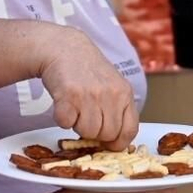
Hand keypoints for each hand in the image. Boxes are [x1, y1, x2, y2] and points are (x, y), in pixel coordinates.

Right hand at [39, 28, 139, 149]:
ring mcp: (89, 95)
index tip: (109, 143)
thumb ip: (118, 110)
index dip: (118, 142)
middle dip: (95, 132)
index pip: (129, 130)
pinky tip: (64, 104)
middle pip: (107, 135)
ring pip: (87, 132)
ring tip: (76, 107)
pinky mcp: (68, 96)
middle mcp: (110, 94)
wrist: (64, 49)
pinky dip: (62, 119)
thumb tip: (117, 142)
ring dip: (78, 125)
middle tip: (87, 116)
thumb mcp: (113, 85)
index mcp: (125, 93)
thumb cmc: (88, 70)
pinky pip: (66, 124)